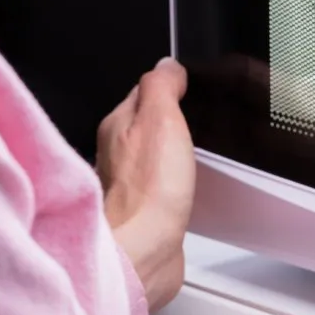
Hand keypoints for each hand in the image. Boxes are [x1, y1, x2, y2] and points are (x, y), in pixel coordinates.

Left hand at [96, 57, 195, 312]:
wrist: (145, 249)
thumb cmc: (150, 187)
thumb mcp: (161, 118)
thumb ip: (162, 87)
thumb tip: (167, 65)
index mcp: (116, 125)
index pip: (142, 92)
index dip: (168, 87)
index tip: (191, 85)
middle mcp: (115, 153)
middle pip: (145, 124)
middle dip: (169, 118)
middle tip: (199, 114)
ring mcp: (129, 183)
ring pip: (152, 154)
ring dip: (170, 149)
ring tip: (195, 145)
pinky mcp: (144, 210)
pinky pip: (160, 183)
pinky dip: (172, 178)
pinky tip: (187, 181)